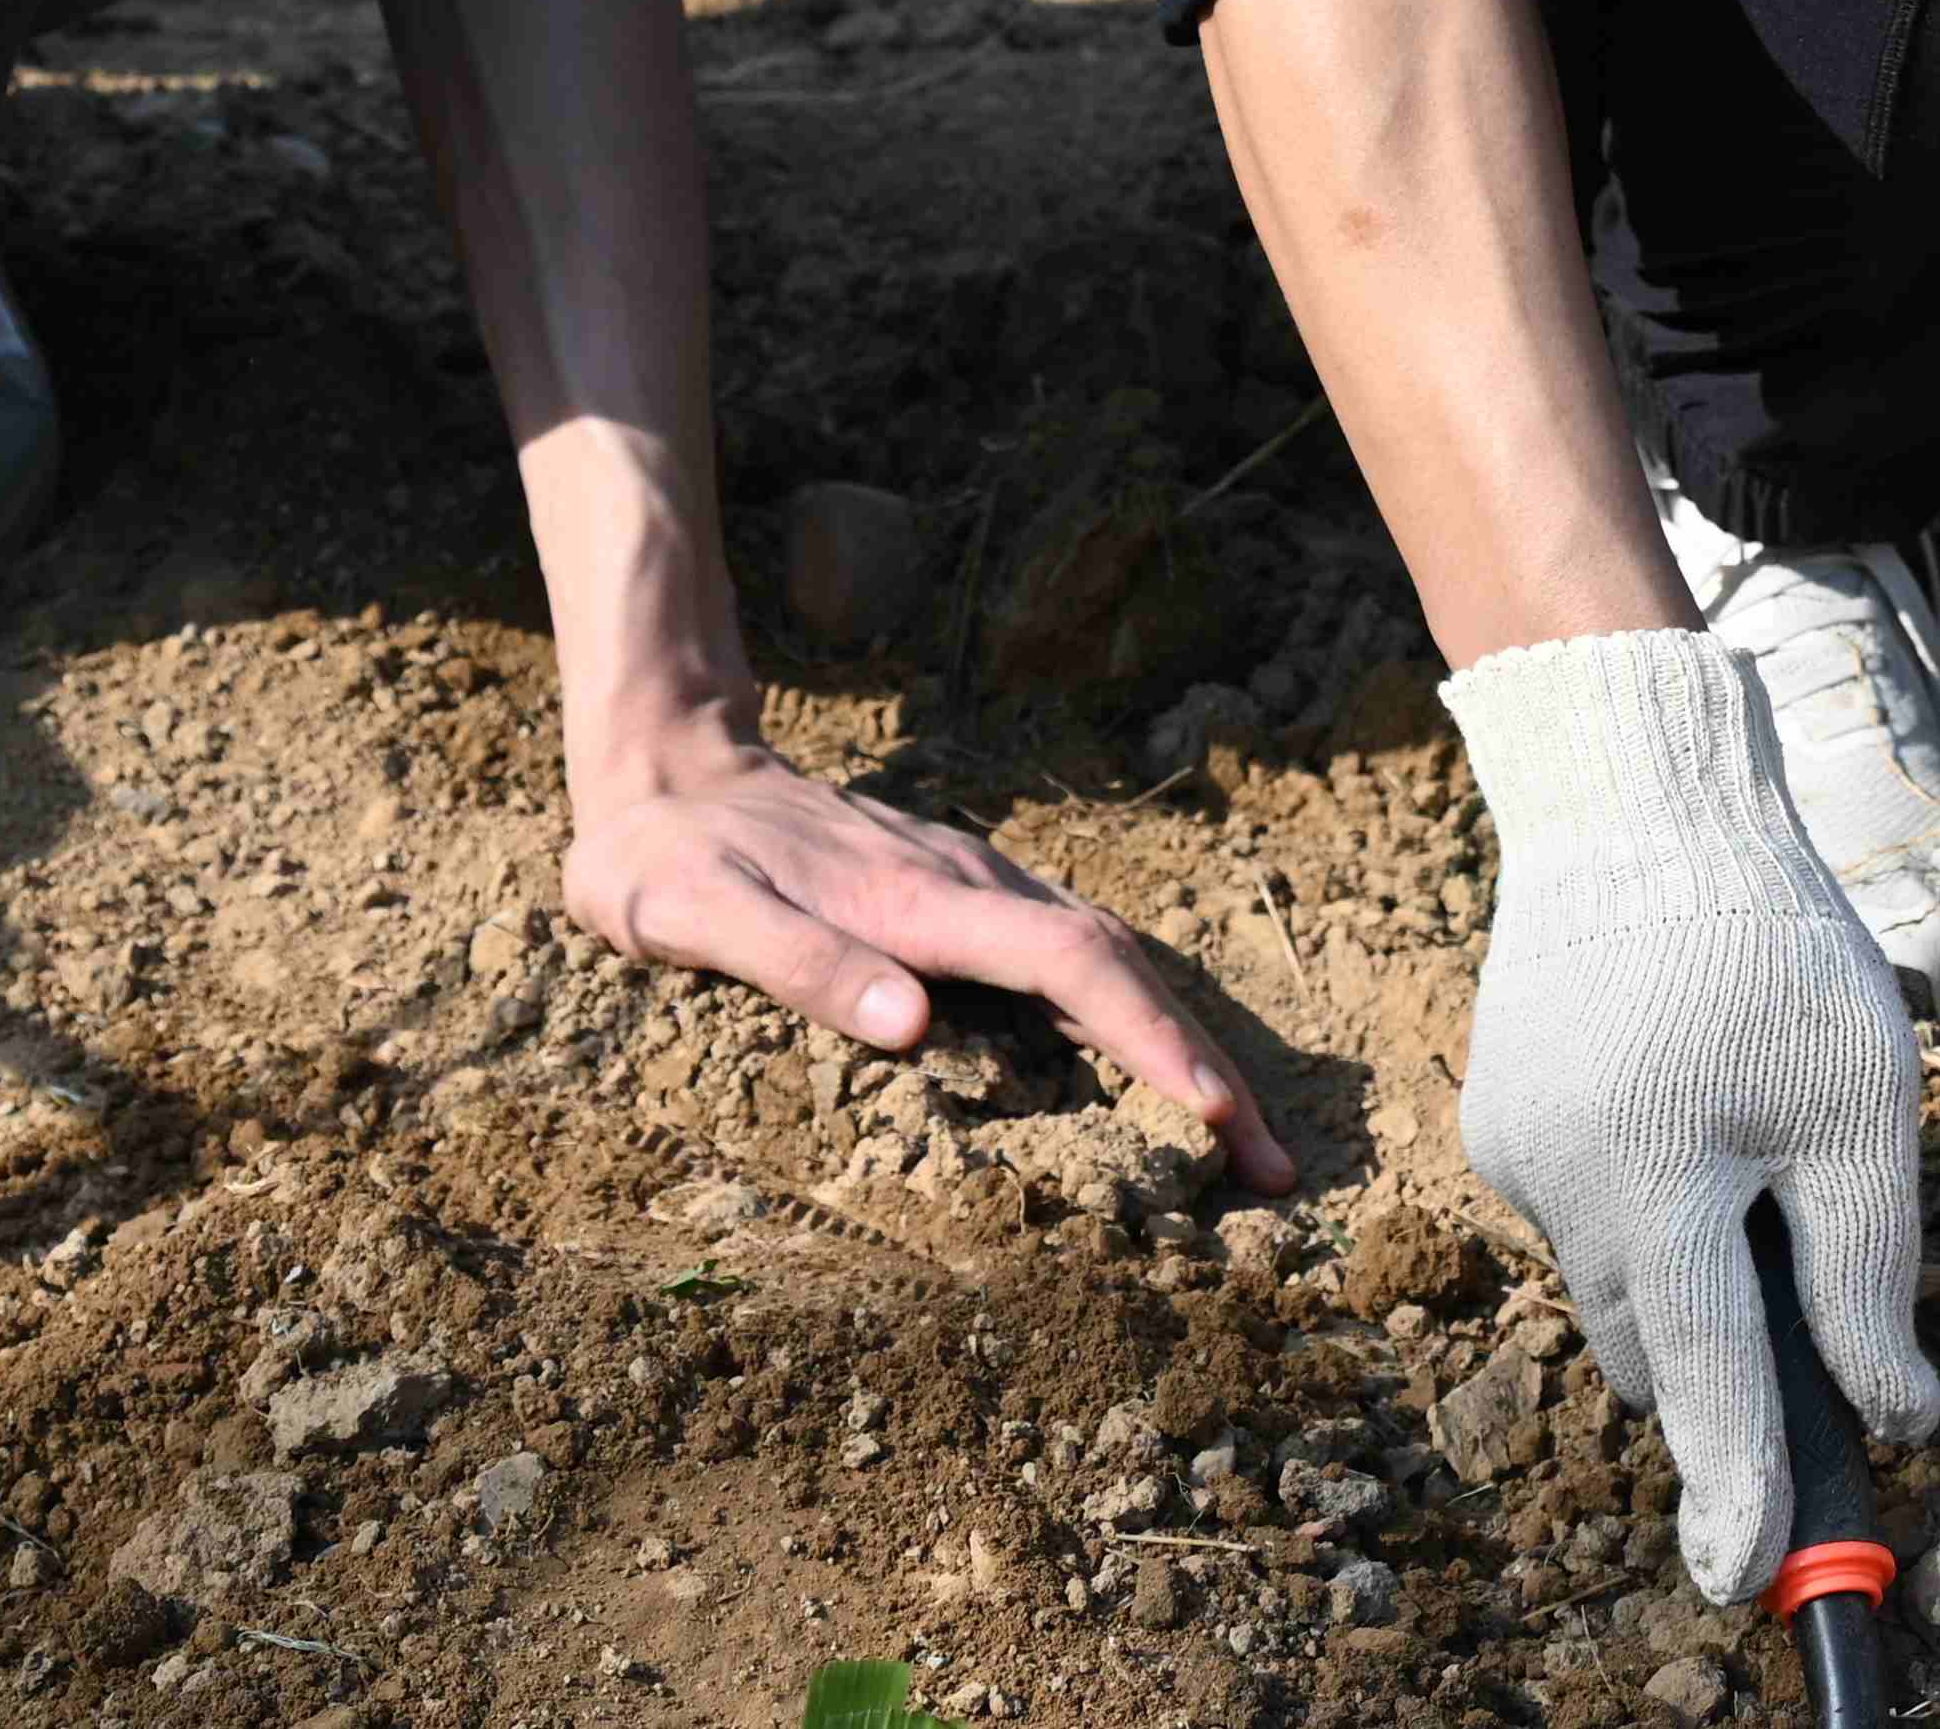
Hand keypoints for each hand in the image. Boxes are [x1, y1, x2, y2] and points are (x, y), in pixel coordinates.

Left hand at [563, 711, 1294, 1194]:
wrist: (664, 771)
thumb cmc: (667, 861)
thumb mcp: (697, 916)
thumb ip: (803, 964)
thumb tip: (914, 1026)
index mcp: (919, 898)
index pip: (1070, 963)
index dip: (1152, 1039)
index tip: (1219, 1116)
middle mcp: (968, 884)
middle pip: (1120, 966)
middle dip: (1205, 1064)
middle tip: (1275, 1168)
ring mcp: (970, 887)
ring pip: (1106, 960)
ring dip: (1179, 1044)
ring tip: (1240, 1139)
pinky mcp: (959, 901)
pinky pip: (1067, 958)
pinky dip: (1129, 1018)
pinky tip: (1147, 1072)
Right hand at [1443, 626, 1936, 1598]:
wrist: (1630, 794)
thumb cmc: (1764, 940)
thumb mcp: (1859, 1105)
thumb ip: (1867, 1271)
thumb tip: (1892, 1412)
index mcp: (1654, 1190)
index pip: (1705, 1385)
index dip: (1738, 1490)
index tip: (1750, 1584)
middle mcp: (1561, 1189)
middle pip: (1654, 1345)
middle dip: (1722, 1360)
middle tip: (1802, 1312)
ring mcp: (1515, 1154)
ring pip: (1618, 1278)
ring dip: (1684, 1268)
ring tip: (1748, 1145)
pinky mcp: (1500, 1116)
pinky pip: (1585, 1205)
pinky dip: (1645, 1196)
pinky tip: (1686, 1095)